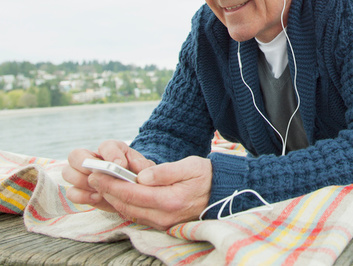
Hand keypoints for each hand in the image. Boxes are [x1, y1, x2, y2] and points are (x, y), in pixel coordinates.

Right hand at [63, 140, 154, 211]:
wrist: (134, 192)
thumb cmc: (139, 177)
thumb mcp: (145, 170)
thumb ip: (142, 166)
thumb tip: (137, 167)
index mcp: (112, 150)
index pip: (106, 146)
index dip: (111, 154)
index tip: (120, 165)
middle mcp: (94, 159)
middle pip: (76, 154)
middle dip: (85, 164)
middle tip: (99, 175)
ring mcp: (84, 175)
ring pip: (68, 172)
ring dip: (81, 181)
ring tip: (99, 189)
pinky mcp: (81, 191)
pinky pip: (70, 192)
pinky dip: (81, 196)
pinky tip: (97, 198)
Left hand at [87, 156, 212, 230]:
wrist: (222, 193)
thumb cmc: (206, 176)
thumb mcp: (190, 165)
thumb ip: (164, 171)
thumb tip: (141, 176)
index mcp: (170, 200)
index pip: (132, 193)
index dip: (111, 184)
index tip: (96, 174)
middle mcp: (164, 215)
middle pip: (126, 205)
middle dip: (107, 192)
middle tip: (92, 178)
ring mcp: (163, 222)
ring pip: (130, 212)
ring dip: (113, 200)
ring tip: (101, 186)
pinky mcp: (163, 224)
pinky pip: (138, 216)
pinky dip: (124, 205)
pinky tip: (117, 196)